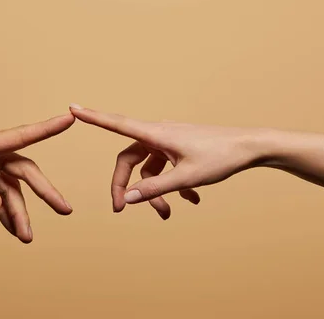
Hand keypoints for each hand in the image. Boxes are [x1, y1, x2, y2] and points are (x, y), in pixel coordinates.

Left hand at [0, 114, 74, 242]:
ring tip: (26, 237)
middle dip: (44, 192)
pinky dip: (5, 214)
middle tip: (64, 210)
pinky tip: (12, 230)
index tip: (70, 118)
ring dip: (20, 212)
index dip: (47, 128)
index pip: (21, 135)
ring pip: (11, 190)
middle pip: (24, 172)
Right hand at [70, 105, 261, 218]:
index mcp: (156, 134)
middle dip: (126, 185)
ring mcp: (170, 141)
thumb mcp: (186, 177)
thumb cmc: (221, 157)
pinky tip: (190, 202)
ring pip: (149, 168)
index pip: (117, 124)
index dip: (93, 117)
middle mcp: (159, 134)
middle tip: (122, 209)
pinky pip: (166, 167)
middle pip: (129, 159)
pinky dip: (172, 185)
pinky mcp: (181, 148)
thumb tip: (127, 199)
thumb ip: (155, 188)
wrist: (251, 147)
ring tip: (168, 214)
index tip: (73, 108)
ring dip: (154, 191)